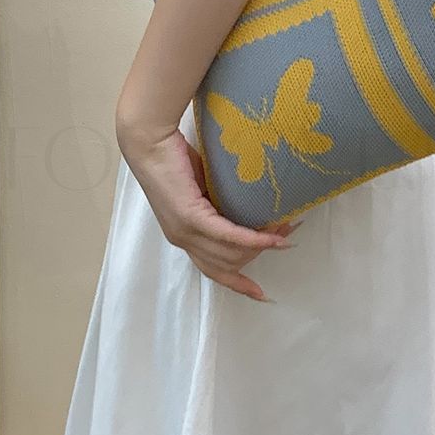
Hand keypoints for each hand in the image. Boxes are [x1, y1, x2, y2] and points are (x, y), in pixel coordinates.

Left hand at [117, 120, 299, 301]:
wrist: (149, 141)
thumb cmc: (172, 155)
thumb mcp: (200, 186)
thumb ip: (217, 202)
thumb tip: (247, 203)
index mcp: (183, 235)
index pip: (213, 269)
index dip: (237, 283)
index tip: (260, 293)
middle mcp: (183, 239)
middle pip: (228, 263)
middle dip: (259, 255)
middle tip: (285, 238)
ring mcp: (185, 231)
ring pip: (231, 253)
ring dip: (262, 245)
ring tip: (285, 231)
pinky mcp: (190, 217)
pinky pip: (228, 236)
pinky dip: (253, 239)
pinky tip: (272, 238)